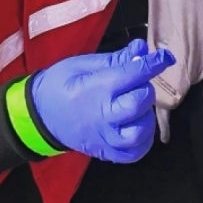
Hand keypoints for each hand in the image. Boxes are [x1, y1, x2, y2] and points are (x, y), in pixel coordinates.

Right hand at [30, 39, 175, 162]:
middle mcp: (103, 116)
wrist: (37, 116)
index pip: (134, 75)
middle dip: (145, 89)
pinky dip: (143, 140)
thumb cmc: (59, 85)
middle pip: (139, 103)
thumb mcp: (82, 64)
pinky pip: (133, 153)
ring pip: (139, 132)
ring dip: (145, 116)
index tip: (164, 58)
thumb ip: (115, 59)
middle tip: (137, 84)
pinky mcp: (106, 152)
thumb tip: (142, 49)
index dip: (153, 64)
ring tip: (136, 106)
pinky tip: (137, 125)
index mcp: (96, 89)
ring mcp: (105, 138)